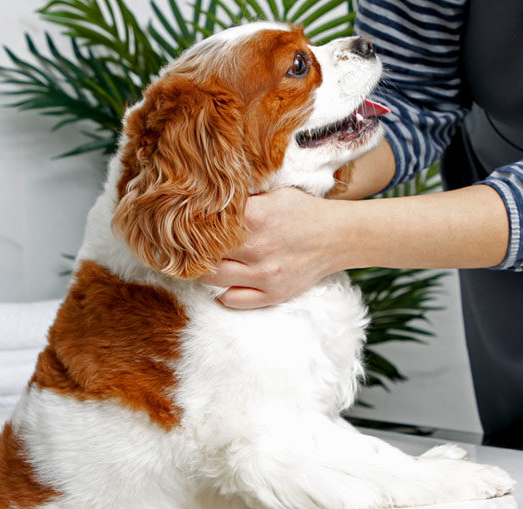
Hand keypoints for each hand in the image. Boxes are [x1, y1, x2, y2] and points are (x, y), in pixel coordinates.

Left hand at [200, 187, 347, 308]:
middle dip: (193, 250)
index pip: (205, 224)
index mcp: (255, 216)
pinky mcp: (272, 294)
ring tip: (205, 262)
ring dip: (205, 271)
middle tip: (188, 246)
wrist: (338, 237)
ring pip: (213, 278)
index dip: (191, 224)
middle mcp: (257, 247)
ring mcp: (265, 275)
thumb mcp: (273, 194)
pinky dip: (223, 292)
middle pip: (204, 253)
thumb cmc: (302, 212)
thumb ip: (242, 199)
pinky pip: (232, 300)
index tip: (184, 225)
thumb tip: (204, 199)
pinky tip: (226, 281)